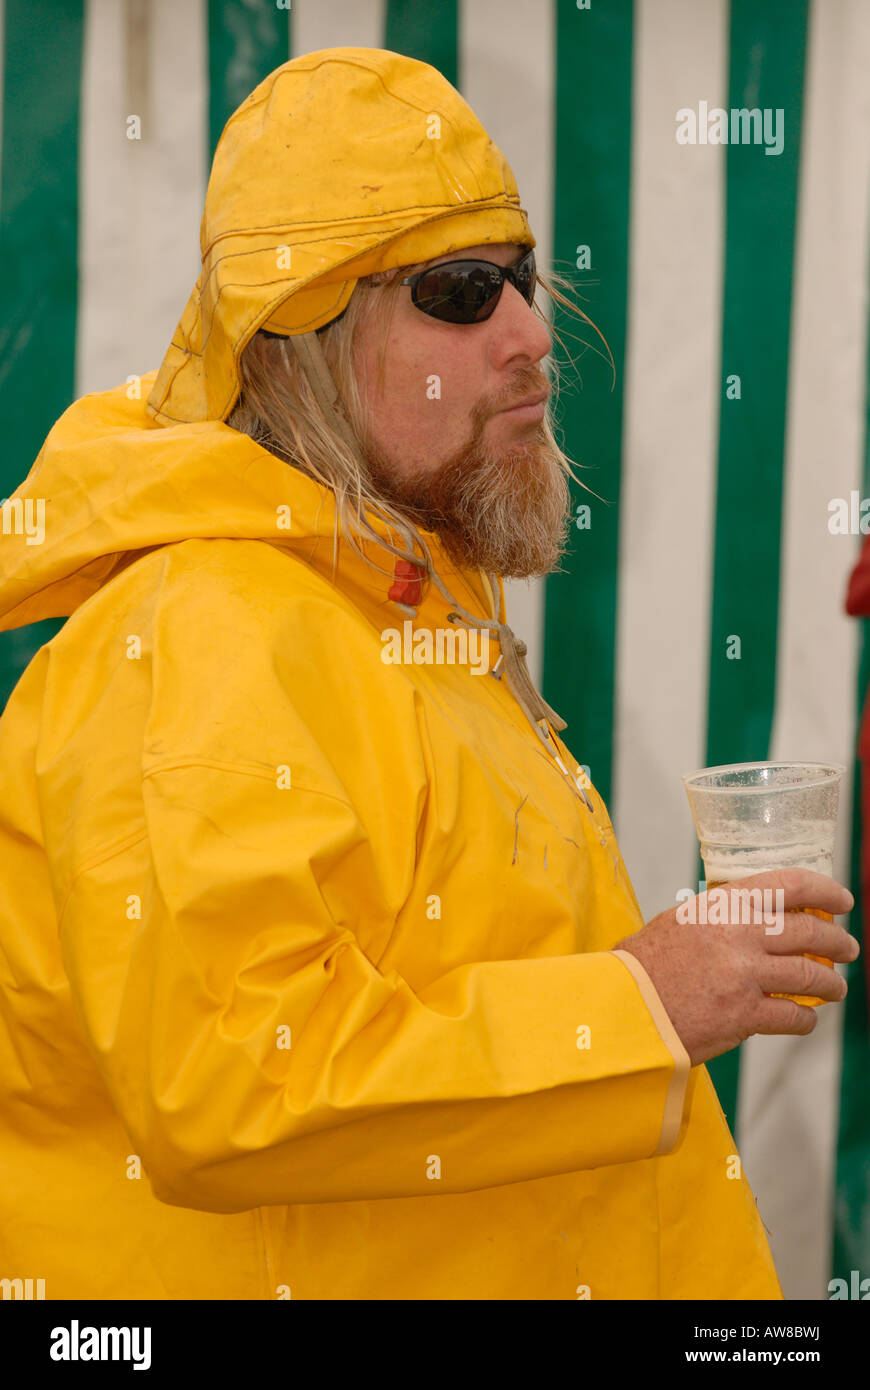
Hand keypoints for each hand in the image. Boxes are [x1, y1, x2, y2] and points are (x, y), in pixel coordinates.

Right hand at [613, 869, 859, 1066]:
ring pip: (811, 975)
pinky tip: (804, 1019)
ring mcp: (745, 975)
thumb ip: (720, 916)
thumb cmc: (644, 965)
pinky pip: (793, 1015)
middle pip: (811, 932)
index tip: (842, 901)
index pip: (791, 885)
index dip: (826, 891)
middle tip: (846, 949)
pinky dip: (805, 1019)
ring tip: (835, 989)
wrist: (623, 1005)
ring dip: (831, 984)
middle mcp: (740, 934)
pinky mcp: (744, 1014)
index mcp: (724, 904)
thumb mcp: (681, 921)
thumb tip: (754, 919)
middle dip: (838, 943)